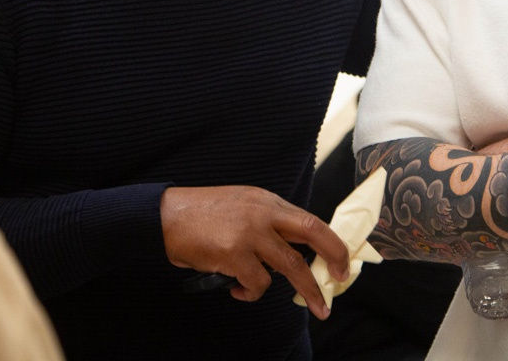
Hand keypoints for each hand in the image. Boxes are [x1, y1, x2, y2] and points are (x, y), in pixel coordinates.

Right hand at [160, 185, 348, 318]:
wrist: (165, 216)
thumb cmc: (201, 214)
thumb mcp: (242, 204)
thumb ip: (267, 220)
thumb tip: (292, 248)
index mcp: (267, 201)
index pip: (310, 220)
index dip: (331, 241)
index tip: (341, 260)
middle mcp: (263, 213)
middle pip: (312, 234)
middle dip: (334, 257)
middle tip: (342, 278)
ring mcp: (250, 233)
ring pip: (291, 267)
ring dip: (307, 291)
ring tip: (315, 306)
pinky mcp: (234, 254)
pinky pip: (257, 284)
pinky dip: (251, 293)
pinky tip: (237, 290)